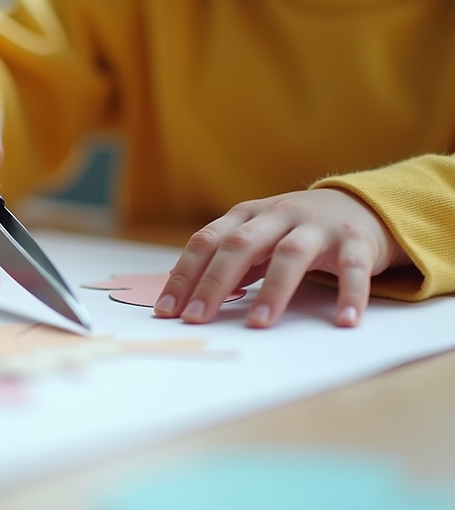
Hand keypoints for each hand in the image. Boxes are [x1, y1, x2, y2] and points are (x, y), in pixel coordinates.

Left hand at [154, 188, 409, 327]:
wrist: (361, 204)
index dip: (184, 275)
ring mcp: (317, 225)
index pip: (206, 241)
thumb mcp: (257, 237)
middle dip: (214, 283)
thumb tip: (185, 291)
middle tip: (196, 318)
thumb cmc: (295, 229)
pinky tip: (344, 321)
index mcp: (246, 214)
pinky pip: (352, 268)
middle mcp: (278, 214)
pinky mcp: (355, 240)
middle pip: (240, 245)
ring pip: (291, 254)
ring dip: (274, 290)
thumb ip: (227, 261)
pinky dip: (349, 293)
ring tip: (259, 324)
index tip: (167, 310)